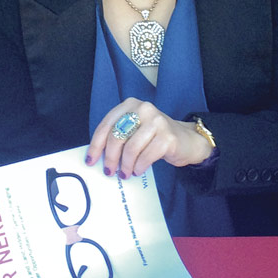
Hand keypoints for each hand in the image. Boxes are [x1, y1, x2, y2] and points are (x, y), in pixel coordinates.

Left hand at [86, 98, 211, 178]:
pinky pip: (146, 156)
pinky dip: (139, 166)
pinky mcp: (168, 137)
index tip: (90, 161)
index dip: (96, 145)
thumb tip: (97, 156)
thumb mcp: (134, 130)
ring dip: (125, 165)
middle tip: (110, 171)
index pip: (106, 125)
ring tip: (126, 173)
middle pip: (117, 137)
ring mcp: (157, 121)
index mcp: (130, 105)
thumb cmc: (154, 137)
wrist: (187, 140)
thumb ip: (118, 137)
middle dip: (110, 158)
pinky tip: (139, 170)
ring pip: (131, 148)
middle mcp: (143, 109)